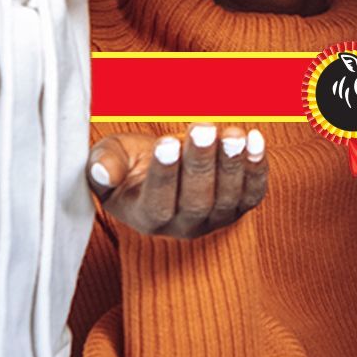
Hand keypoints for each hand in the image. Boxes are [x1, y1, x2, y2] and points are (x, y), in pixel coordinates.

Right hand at [86, 123, 267, 237]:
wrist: (165, 164)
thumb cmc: (132, 162)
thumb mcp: (110, 158)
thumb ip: (103, 165)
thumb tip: (100, 172)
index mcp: (146, 218)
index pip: (157, 203)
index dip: (164, 174)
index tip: (166, 143)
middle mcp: (182, 226)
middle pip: (196, 200)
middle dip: (200, 163)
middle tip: (203, 129)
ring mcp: (215, 219)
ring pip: (227, 198)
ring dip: (232, 164)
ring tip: (232, 134)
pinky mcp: (240, 207)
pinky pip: (252, 192)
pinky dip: (256, 168)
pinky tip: (254, 140)